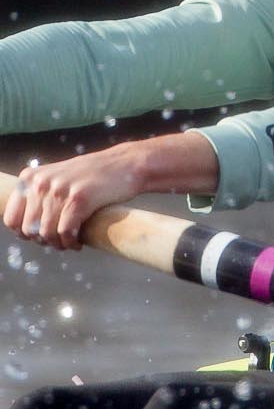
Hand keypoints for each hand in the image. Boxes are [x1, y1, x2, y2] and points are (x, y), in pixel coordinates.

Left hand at [4, 149, 146, 250]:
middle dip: (43, 241)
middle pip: (29, 229)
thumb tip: (26, 226)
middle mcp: (41, 183)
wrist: (126, 164)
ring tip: (69, 243)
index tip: (39, 237)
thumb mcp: (58, 177)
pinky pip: (66, 232)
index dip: (23, 233)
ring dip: (58, 244)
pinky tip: (78, 242)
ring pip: (47, 233)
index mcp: (30, 177)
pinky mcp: (80, 199)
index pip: (11, 218)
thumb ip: (39, 194)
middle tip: (58, 241)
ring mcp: (60, 190)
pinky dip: (70, 242)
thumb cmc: (94, 174)